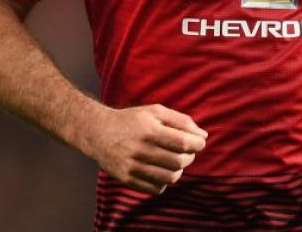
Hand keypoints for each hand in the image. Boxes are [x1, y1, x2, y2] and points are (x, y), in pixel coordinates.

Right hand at [84, 104, 207, 194]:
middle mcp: (140, 150)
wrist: (98, 132)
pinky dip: (165, 181)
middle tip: (187, 150)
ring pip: (170, 178)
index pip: (184, 143)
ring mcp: (133, 167)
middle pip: (179, 162)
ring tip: (175, 160)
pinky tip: (161, 169)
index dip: (198, 144)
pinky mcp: (127, 179)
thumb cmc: (131, 120)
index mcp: (149, 130)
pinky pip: (157, 189)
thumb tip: (203, 135)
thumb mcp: (155, 111)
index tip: (199, 141)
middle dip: (190, 156)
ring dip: (179, 170)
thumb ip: (181, 121)